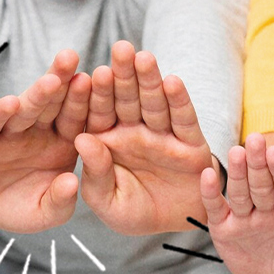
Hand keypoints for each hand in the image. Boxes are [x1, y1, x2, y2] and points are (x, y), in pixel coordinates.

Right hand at [0, 50, 90, 232]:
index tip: (103, 80)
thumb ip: (60, 201)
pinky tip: (12, 103)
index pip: (78, 117)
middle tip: (76, 59)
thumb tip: (70, 183)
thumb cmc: (17, 207)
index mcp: (63, 142)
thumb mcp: (45, 212)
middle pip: (55, 104)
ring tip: (53, 79)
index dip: (88, 100)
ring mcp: (11, 132)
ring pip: (27, 109)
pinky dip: (0, 115)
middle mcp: (38, 131)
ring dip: (39, 93)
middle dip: (65, 82)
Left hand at [73, 41, 216, 234]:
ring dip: (150, 80)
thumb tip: (83, 139)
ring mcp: (162, 134)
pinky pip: (183, 119)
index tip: (92, 72)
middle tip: (121, 47)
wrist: (175, 226)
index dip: (98, 93)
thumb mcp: (106, 201)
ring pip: (154, 102)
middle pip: (128, 98)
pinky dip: (179, 101)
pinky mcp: (190, 142)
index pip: (100, 111)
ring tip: (145, 58)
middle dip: (125, 73)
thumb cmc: (135, 212)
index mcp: (108, 140)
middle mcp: (134, 131)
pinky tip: (173, 82)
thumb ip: (94, 173)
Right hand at [200, 133, 273, 273]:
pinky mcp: (224, 228)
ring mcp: (245, 216)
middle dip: (259, 163)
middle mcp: (267, 208)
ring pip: (241, 192)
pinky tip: (209, 174)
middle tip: (256, 139)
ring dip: (238, 172)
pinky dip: (211, 193)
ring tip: (236, 151)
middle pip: (263, 185)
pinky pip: (217, 209)